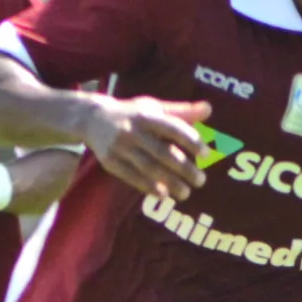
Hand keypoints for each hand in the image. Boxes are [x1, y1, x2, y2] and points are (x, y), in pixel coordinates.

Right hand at [85, 97, 210, 201]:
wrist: (92, 118)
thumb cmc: (132, 113)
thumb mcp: (154, 107)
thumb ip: (182, 112)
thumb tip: (209, 108)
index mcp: (147, 115)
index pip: (173, 128)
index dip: (190, 140)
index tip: (206, 154)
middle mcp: (133, 130)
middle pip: (162, 152)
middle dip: (184, 168)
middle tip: (201, 180)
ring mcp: (119, 147)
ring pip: (148, 167)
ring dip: (169, 182)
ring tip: (186, 193)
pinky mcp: (109, 161)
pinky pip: (131, 177)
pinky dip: (148, 186)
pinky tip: (163, 194)